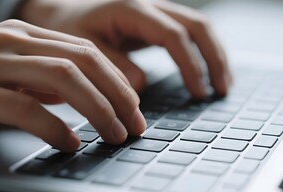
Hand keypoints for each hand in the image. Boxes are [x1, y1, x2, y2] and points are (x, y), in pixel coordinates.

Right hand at [0, 20, 145, 150]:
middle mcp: (12, 42)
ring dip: (97, 109)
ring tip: (114, 134)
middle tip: (134, 124)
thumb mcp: (6, 69)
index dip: (117, 80)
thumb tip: (77, 95)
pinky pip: (24, 107)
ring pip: (62, 78)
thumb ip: (41, 78)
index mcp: (24, 34)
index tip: (134, 108)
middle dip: (117, 95)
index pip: (87, 51)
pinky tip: (69, 143)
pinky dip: (53, 127)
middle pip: (83, 61)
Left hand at [20, 0, 231, 96]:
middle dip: (213, 58)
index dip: (191, 64)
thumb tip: (140, 86)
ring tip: (222, 84)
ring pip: (197, 27)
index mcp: (132, 10)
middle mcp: (148, 6)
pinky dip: (200, 54)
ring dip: (213, 55)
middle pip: (196, 25)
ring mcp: (154, 13)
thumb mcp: (83, 49)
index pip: (174, 35)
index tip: (198, 92)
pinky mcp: (154, 25)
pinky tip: (205, 73)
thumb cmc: (68, 29)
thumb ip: (112, 66)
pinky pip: (186, 35)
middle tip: (221, 89)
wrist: (60, 13)